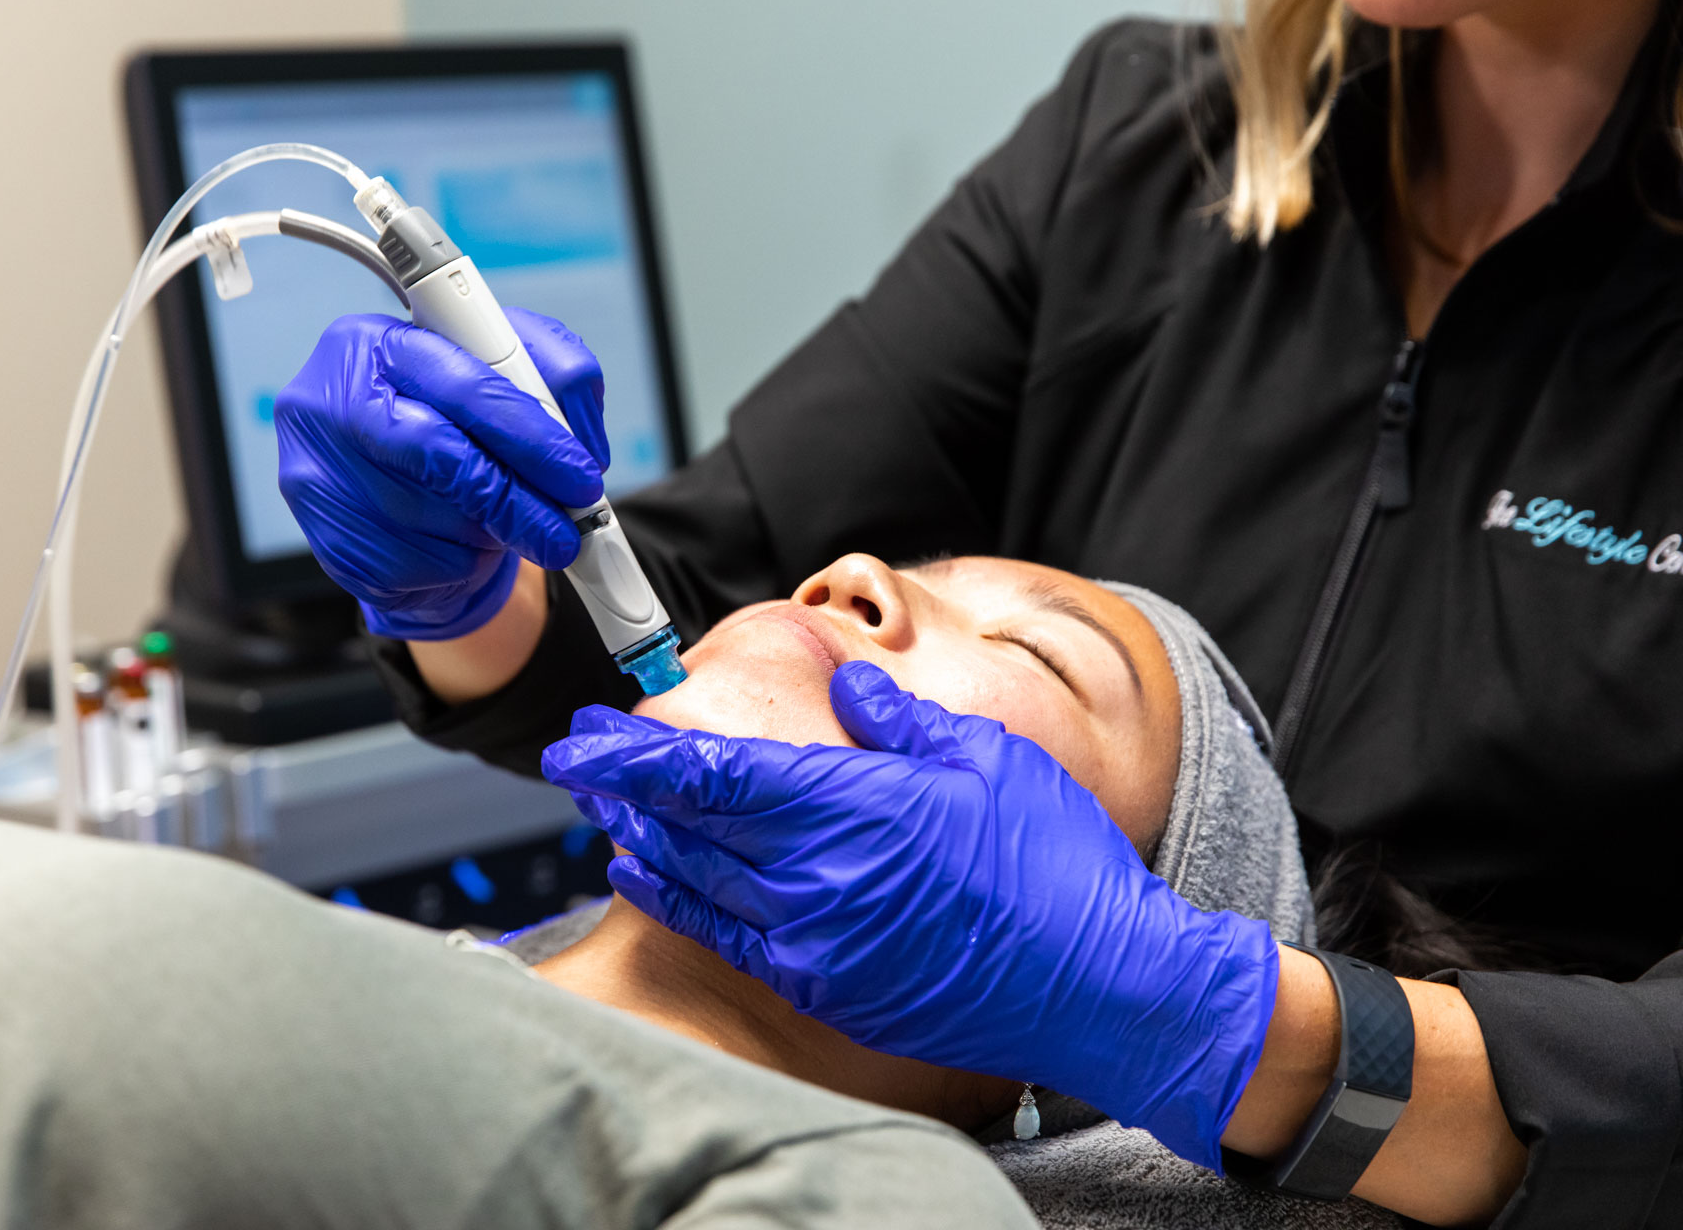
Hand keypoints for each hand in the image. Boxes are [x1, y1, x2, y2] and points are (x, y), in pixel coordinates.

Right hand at [275, 309, 608, 638]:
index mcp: (371, 343)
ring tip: (506, 522)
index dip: (530, 432)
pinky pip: (421, 567)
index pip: (460, 382)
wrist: (399, 492)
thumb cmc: (458, 420)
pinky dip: (463, 564)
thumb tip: (580, 441)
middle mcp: (328, 404)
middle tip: (567, 528)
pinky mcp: (332, 545)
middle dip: (517, 497)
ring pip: (437, 518)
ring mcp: (320, 479)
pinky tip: (464, 544)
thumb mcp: (512, 373)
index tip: (580, 472)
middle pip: (440, 455)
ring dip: (493, 531)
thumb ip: (554, 376)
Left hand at [541, 660, 1278, 1169]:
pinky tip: (651, 872)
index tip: (587, 733)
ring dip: (642, 836)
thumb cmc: (1057, 865)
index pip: (715, 772)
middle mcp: (818, 879)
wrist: (1105, 986)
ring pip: (696, 879)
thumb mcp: (986, 759)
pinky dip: (678, 899)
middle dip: (624, 784)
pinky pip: (728, 938)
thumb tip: (848, 693)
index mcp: (855, 808)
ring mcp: (817, 943)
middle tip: (578, 755)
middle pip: (690, 823)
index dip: (639, 751)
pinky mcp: (828, 989)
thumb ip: (899, 723)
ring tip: (604, 802)